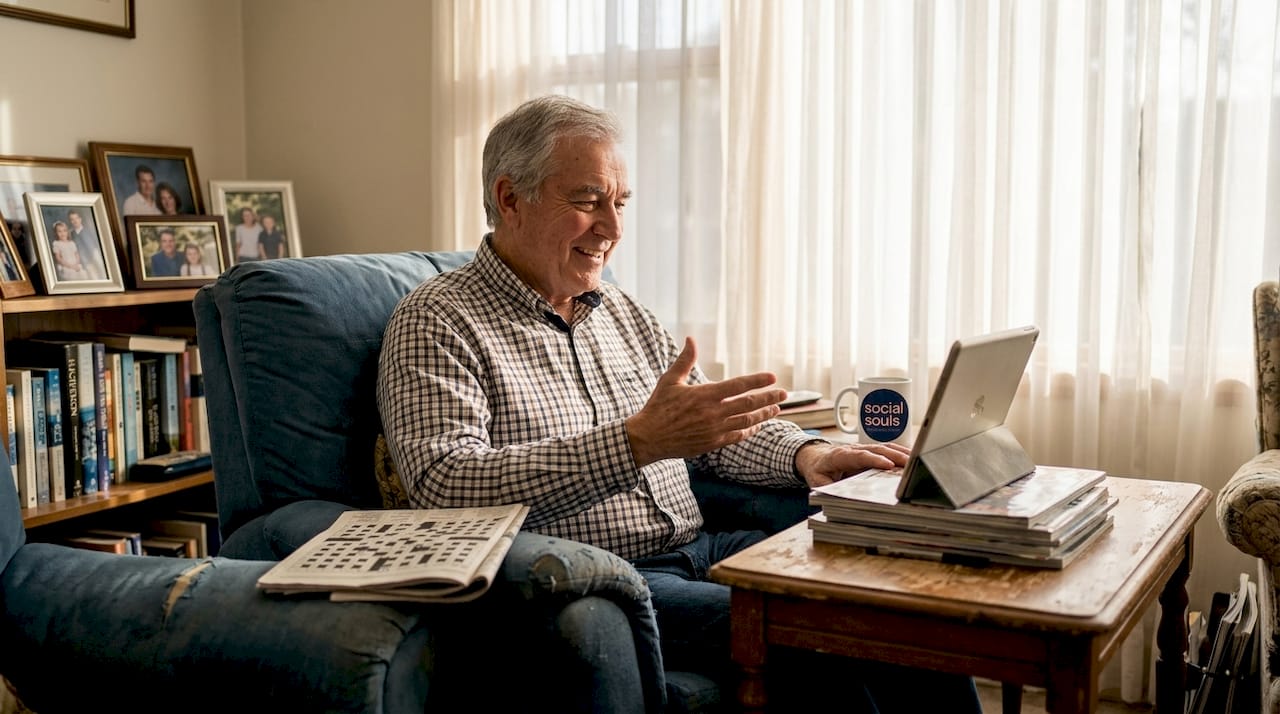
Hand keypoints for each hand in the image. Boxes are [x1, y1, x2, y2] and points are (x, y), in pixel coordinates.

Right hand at [626, 337, 786, 466]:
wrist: (649, 438)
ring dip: (763, 414)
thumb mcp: (670, 380)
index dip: (757, 380)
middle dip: (769, 397)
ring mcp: (714, 430)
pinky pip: (737, 436)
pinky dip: (749, 430)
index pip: (738, 385)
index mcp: (704, 395)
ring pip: (746, 421)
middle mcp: (713, 413)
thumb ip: (685, 360)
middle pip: (748, 404)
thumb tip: (690, 339)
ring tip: (776, 408)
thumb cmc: (658, 406)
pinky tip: (757, 425)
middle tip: (784, 393)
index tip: (773, 377)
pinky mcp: (712, 443)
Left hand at [794, 441, 911, 487]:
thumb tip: (838, 498)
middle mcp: (853, 449)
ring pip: (884, 447)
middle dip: (894, 456)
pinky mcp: (870, 451)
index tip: (888, 465)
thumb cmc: (817, 469)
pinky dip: (900, 453)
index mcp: (839, 456)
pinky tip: (912, 458)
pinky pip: (886, 450)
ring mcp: (863, 449)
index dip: (874, 459)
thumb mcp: (817, 482)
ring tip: (917, 460)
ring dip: (900, 453)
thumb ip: (826, 489)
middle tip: (910, 464)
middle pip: (876, 449)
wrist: (814, 455)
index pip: (859, 456)